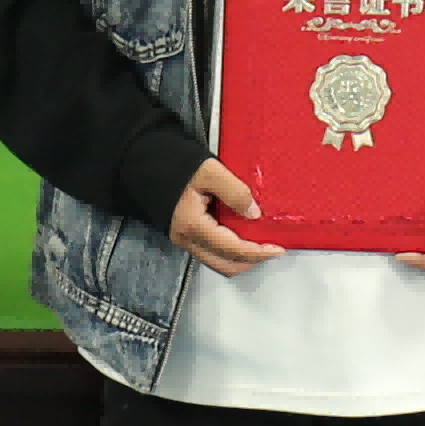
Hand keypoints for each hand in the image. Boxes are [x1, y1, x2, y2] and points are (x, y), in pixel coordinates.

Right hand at [166, 158, 281, 276]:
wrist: (146, 161)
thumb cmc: (175, 164)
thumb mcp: (210, 171)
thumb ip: (235, 192)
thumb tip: (255, 214)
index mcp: (193, 225)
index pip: (232, 249)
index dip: (258, 252)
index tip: (278, 249)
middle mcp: (186, 239)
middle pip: (226, 265)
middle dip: (252, 260)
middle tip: (272, 249)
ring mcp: (183, 239)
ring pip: (218, 262)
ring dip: (241, 257)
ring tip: (259, 243)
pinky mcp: (184, 235)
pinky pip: (211, 252)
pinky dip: (230, 250)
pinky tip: (241, 235)